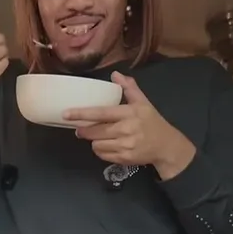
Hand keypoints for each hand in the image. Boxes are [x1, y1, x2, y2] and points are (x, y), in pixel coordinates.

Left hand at [66, 72, 196, 178]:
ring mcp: (125, 146)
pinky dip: (101, 150)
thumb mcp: (143, 103)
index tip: (66, 114)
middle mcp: (126, 130)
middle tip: (80, 128)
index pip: (101, 113)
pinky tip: (107, 145)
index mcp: (129, 113)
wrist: (166, 146)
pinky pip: (103, 155)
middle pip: (95, 132)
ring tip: (99, 136)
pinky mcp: (124, 159)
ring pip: (97, 145)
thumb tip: (115, 74)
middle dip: (84, 130)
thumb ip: (129, 88)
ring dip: (94, 141)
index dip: (82, 114)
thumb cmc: (152, 122)